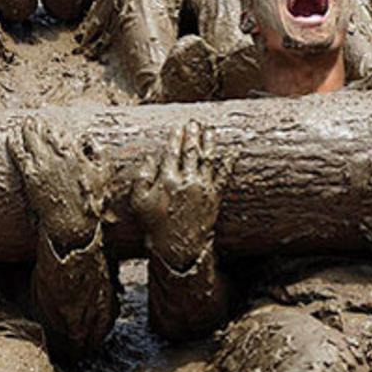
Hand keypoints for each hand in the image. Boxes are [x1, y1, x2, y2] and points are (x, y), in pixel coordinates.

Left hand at [7, 118, 108, 250]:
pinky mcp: (30, 176)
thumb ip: (98, 151)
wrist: (72, 223)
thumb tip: (86, 136)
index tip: (51, 124)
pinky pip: (19, 154)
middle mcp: (57, 156)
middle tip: (34, 118)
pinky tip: (11, 137)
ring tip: (25, 122)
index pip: (61, 133)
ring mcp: (42, 165)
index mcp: (75, 153)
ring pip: (30, 139)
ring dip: (26, 129)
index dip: (55, 127)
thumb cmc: (90, 200)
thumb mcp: (104, 173)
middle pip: (44, 133)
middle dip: (39, 124)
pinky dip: (14, 143)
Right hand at [130, 121, 221, 270]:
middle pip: (192, 151)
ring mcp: (203, 188)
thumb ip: (143, 176)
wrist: (176, 248)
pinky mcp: (214, 197)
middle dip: (193, 135)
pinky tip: (233, 153)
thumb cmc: (154, 225)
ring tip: (210, 130)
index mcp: (167, 179)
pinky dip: (229, 164)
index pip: (172, 152)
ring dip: (210, 143)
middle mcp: (187, 180)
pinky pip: (223, 177)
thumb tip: (150, 157)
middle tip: (195, 123)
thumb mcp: (139, 201)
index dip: (175, 138)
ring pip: (209, 159)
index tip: (177, 127)